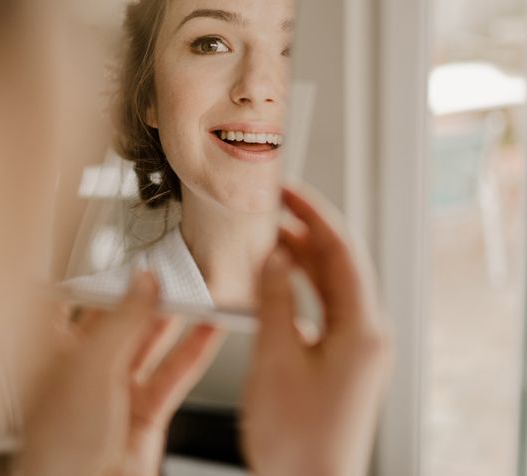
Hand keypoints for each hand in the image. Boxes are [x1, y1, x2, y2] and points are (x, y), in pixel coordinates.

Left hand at [21, 272, 222, 475]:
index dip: (106, 279)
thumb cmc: (59, 449)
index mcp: (55, 352)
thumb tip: (143, 282)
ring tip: (199, 293)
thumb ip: (122, 320)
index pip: (80, 302)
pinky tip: (210, 331)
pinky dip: (194, 352)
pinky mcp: (146, 412)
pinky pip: (174, 374)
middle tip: (174, 272)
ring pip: (151, 345)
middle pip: (122, 321)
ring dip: (176, 320)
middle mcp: (85, 369)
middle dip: (148, 297)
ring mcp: (116, 391)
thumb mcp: (90, 366)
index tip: (131, 258)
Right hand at [243, 187, 390, 475]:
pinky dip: (298, 286)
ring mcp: (355, 345)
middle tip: (270, 209)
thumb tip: (273, 258)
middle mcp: (366, 332)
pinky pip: (322, 306)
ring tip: (265, 237)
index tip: (287, 192)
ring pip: (329, 283)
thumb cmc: (297, 439)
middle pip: (338, 264)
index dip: (314, 215)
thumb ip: (275, 301)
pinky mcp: (341, 357)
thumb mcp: (276, 360)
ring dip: (299, 258)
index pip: (342, 251)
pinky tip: (272, 278)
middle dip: (304, 232)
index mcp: (361, 329)